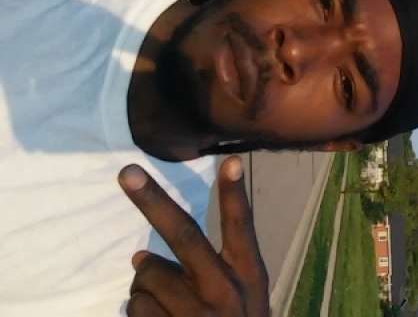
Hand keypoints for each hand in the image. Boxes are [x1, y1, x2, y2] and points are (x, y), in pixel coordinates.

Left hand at [118, 156, 269, 316]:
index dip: (235, 194)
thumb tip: (138, 258)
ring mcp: (193, 314)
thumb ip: (207, 272)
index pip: (241, 228)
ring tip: (169, 308)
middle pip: (181, 235)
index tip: (231, 160)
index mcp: (247, 276)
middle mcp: (222, 291)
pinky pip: (133, 308)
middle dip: (151, 200)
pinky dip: (139, 313)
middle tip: (125, 172)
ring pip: (146, 277)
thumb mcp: (245, 298)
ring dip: (146, 288)